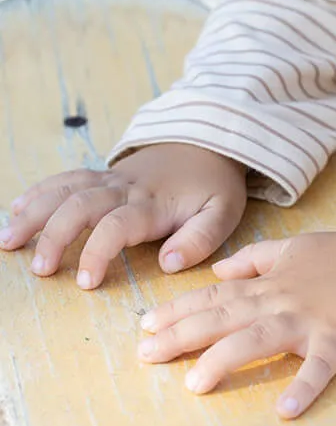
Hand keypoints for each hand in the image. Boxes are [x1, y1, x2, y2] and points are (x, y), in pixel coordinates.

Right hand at [0, 143, 248, 287]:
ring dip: (35, 213)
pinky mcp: (105, 174)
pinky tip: (17, 208)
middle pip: (81, 204)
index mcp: (154, 203)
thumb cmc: (214, 185)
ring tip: (7, 241)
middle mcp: (126, 189)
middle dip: (54, 235)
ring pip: (66, 189)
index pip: (117, 225)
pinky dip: (40, 191)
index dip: (98, 252)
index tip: (86, 283)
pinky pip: (68, 177)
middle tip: (38, 269)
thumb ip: (201, 239)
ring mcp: (112, 179)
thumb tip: (170, 263)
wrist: (212, 142)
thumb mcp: (223, 212)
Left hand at [136, 226, 335, 418]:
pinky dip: (304, 385)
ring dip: (226, 358)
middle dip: (182, 335)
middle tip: (145, 355)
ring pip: (260, 338)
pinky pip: (320, 366)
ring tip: (196, 383)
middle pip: (225, 317)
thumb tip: (220, 269)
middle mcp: (281, 301)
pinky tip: (285, 408)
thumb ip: (256, 258)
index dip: (179, 309)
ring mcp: (310, 320)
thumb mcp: (295, 246)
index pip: (216, 296)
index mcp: (271, 282)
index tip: (144, 325)